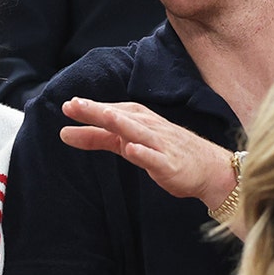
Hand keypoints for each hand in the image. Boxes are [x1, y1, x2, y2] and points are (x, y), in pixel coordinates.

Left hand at [59, 97, 235, 207]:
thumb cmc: (165, 151)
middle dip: (98, 110)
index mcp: (138, 119)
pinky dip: (144, 153)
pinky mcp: (170, 164)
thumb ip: (97, 137)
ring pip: (139, 132)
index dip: (91, 107)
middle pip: (121, 116)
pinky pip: (156, 158)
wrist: (209, 169)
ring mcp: (161, 145)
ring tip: (104, 116)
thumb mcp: (127, 142)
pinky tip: (131, 150)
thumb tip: (64, 133)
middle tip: (74, 105)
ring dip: (122, 123)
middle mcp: (149, 128)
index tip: (68, 105)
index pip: (112, 110)